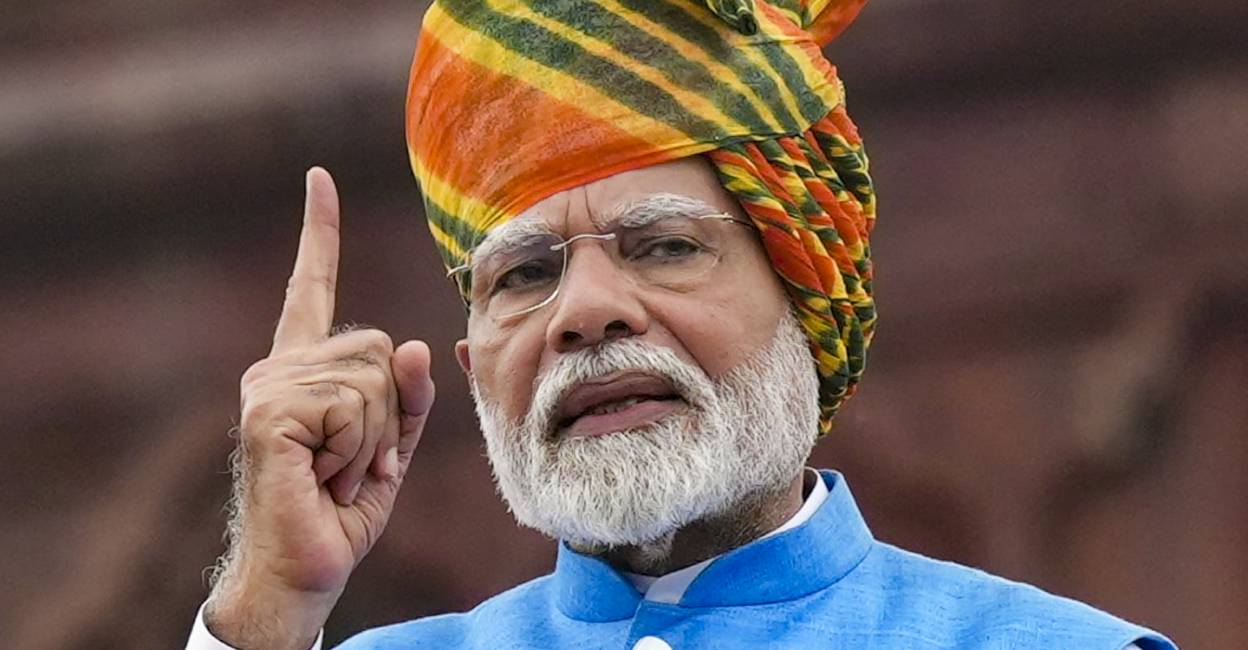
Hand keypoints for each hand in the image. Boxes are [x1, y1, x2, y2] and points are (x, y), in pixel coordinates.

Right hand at [205, 168, 435, 649]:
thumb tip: (412, 342)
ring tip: (336, 471)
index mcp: (305, 367)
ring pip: (371, 378)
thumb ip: (408, 396)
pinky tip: (322, 476)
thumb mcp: (392, 445)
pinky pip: (353, 405)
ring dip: (373, 439)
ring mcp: (269, 386)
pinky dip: (355, 450)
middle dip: (389, 414)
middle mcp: (280, 366)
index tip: (320, 178)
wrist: (306, 568)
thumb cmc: (343, 507)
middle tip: (354, 462)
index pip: (314, 288)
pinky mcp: (270, 412)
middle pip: (377, 345)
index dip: (319, 234)